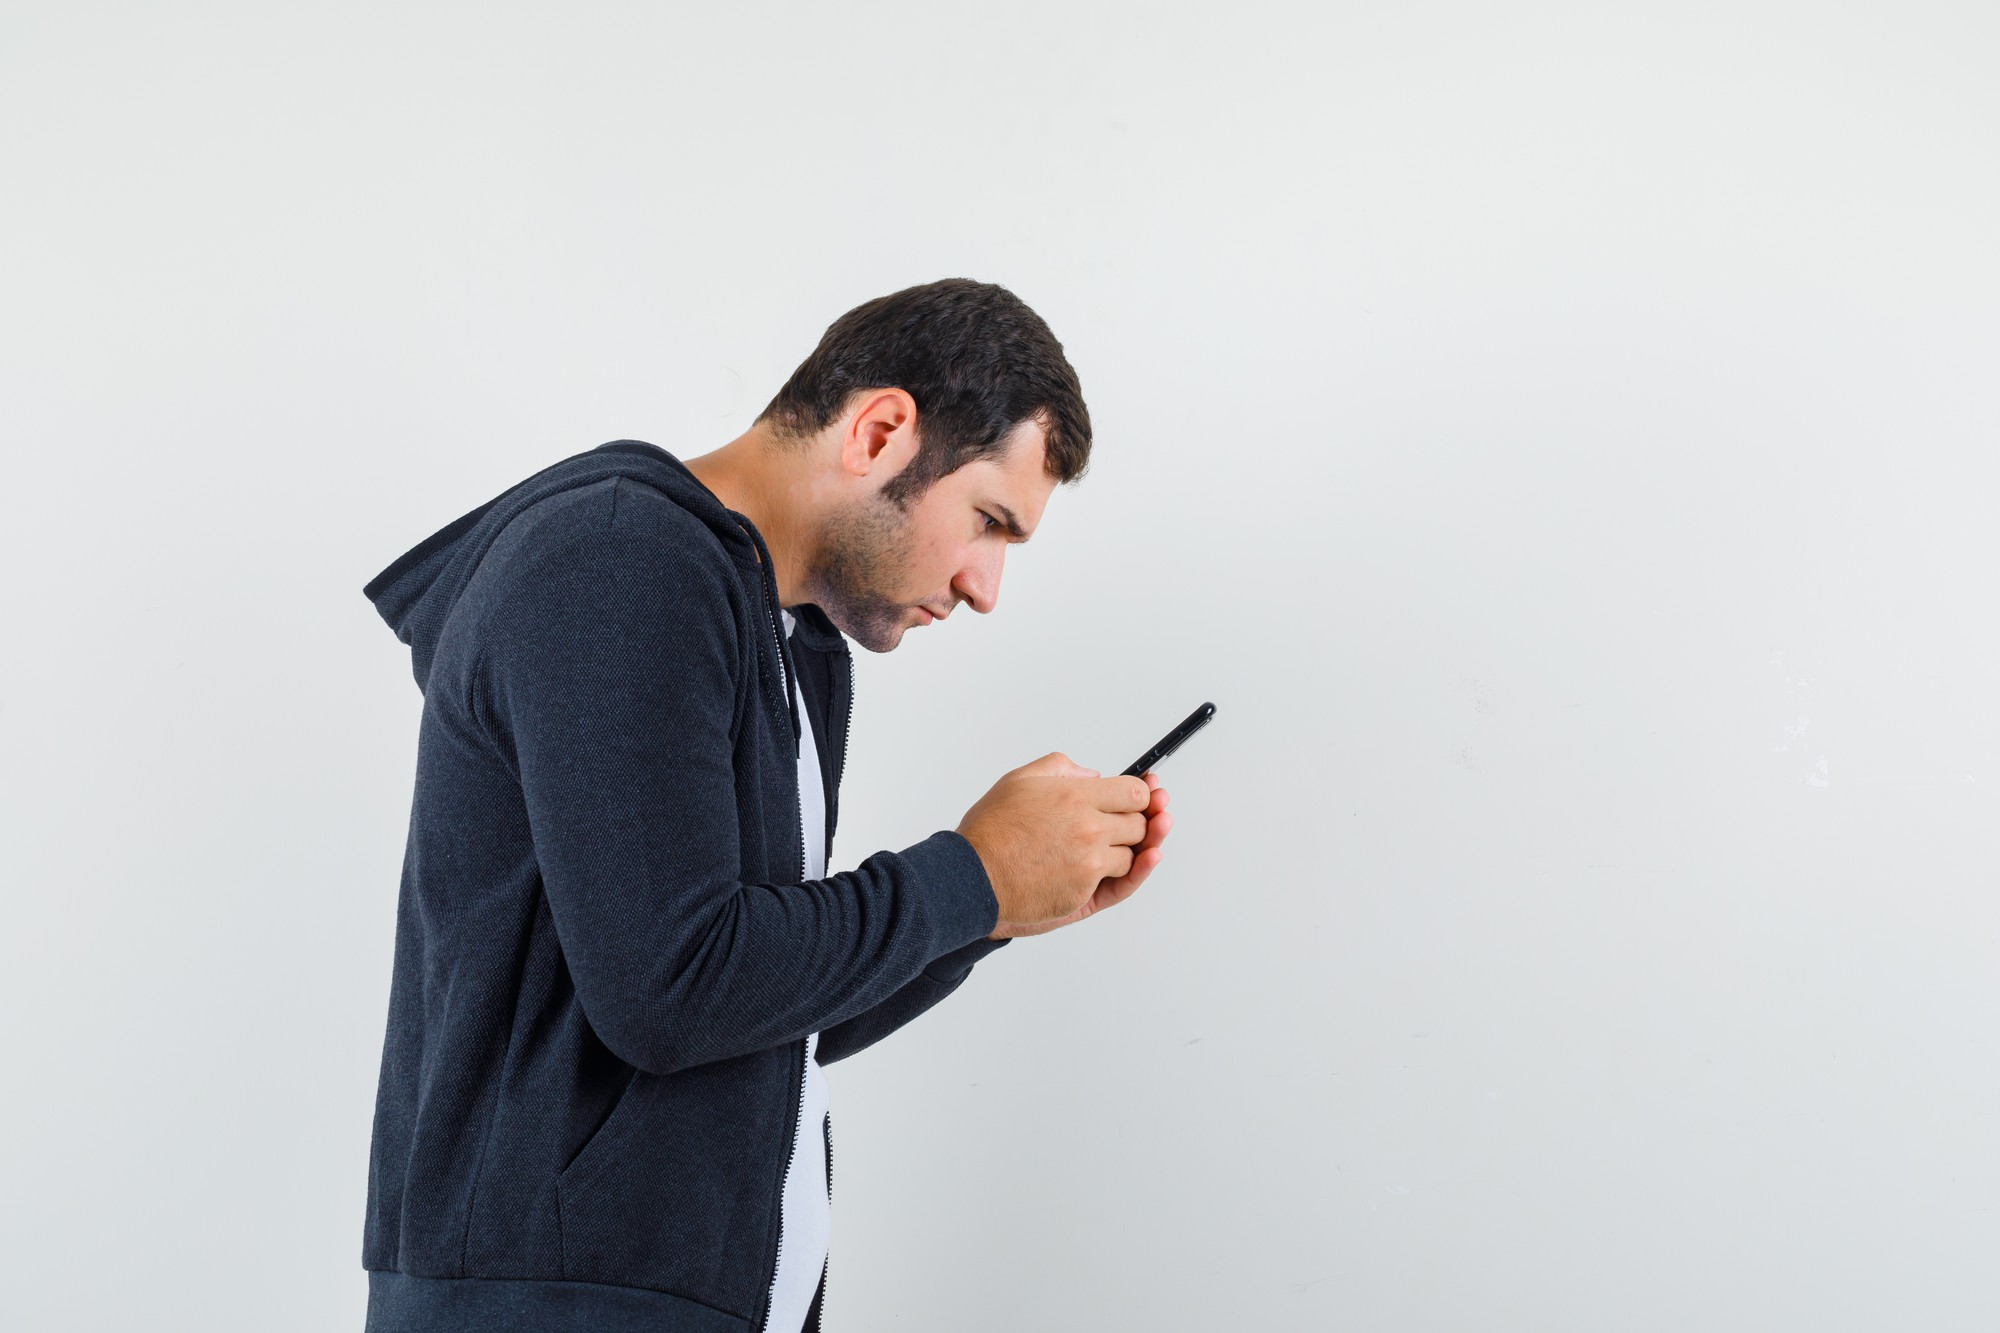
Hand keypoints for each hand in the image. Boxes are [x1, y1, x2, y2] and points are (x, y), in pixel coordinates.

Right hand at [984, 768, 1171, 939]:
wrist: (971, 878)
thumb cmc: (989, 833)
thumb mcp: (1019, 780)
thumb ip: (1060, 768)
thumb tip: (1091, 776)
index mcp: (1074, 796)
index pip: (1134, 791)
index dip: (1142, 793)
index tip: (1145, 796)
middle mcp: (1088, 828)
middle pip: (1139, 822)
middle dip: (1137, 820)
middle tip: (1132, 820)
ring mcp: (1089, 862)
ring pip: (1133, 852)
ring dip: (1126, 848)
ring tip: (1116, 842)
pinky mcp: (1084, 891)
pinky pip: (1122, 881)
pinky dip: (1136, 870)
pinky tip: (1149, 857)